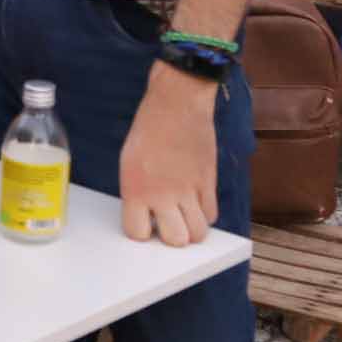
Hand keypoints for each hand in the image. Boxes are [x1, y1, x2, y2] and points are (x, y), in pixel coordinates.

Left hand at [119, 70, 219, 246]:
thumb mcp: (130, 160)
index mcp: (135, 188)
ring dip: (192, 230)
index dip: (142, 231)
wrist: (178, 101)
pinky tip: (197, 203)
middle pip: (175, 240)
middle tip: (169, 222)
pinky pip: (212, 214)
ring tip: (185, 217)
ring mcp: (188, 189)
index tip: (145, 223)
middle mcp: (162, 193)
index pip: (137, 232)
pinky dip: (205, 214)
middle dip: (172, 236)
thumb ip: (138, 190)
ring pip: (198, 233)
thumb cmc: (150, 127)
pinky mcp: (208, 181)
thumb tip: (148, 214)